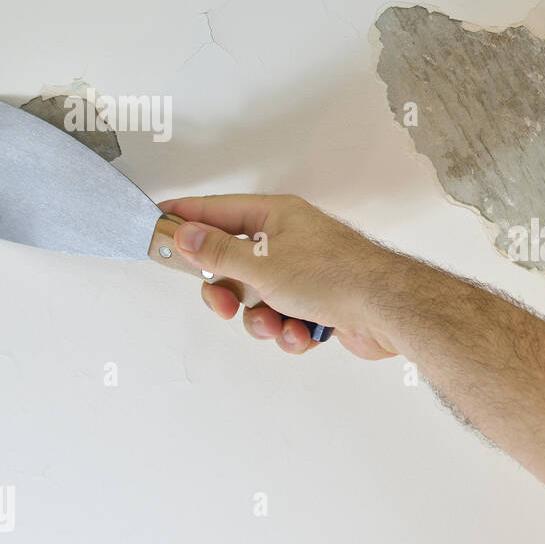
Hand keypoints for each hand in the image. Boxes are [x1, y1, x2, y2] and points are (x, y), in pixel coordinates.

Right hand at [157, 194, 398, 358]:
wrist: (387, 310)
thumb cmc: (336, 276)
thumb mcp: (262, 265)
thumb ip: (217, 253)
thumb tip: (184, 233)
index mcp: (277, 216)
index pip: (218, 210)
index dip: (186, 218)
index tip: (157, 225)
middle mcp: (291, 240)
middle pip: (234, 265)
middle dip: (227, 293)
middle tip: (225, 306)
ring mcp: (306, 273)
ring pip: (258, 300)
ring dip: (262, 320)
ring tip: (278, 324)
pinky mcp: (319, 304)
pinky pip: (285, 320)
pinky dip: (290, 331)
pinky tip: (305, 332)